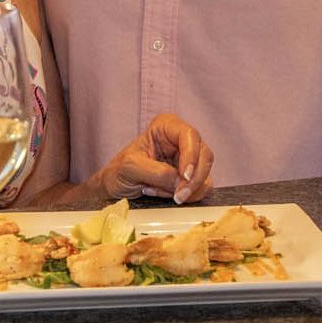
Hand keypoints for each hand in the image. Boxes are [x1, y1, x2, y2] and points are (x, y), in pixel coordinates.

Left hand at [96, 114, 213, 203]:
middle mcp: (181, 140)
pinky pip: (200, 188)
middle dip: (193, 179)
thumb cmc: (119, 171)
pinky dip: (185, 196)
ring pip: (205, 174)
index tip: (184, 176)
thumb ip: (157, 172)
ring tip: (157, 190)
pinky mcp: (191, 177)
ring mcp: (188, 159)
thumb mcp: (131, 167)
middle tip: (178, 196)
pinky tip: (163, 193)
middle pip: (204, 155)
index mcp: (166, 126)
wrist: (116, 188)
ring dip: (186, 189)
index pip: (190, 136)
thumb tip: (181, 182)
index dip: (191, 156)